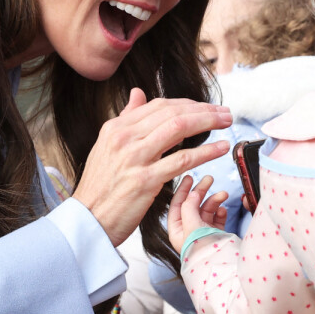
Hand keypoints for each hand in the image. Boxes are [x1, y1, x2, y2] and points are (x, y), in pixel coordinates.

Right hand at [73, 89, 230, 245]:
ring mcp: (135, 158)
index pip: (159, 105)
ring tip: (227, 123)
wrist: (87, 220)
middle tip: (224, 113)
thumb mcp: (107, 146)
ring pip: (179, 128)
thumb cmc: (100, 187)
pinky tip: (221, 148)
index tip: (206, 107)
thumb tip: (137, 93)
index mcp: (116, 127)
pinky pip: (182, 160)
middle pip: (172, 112)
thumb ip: (126, 118)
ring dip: (209, 122)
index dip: (188, 103)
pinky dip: (206, 152)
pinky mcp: (145, 180)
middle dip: (203, 110)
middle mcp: (125, 138)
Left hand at [167, 174, 227, 252]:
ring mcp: (203, 232)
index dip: (183, 190)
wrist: (222, 267)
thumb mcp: (191, 227)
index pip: (177, 205)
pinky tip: (223, 209)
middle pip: (193, 205)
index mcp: (178, 231)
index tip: (190, 177)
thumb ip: (190, 207)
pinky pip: (217, 218)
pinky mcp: (216, 234)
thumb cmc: (203, 251)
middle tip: (209, 178)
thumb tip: (193, 193)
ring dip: (215, 200)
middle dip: (201, 191)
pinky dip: (220, 211)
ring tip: (224, 194)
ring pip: (207, 210)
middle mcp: (189, 232)